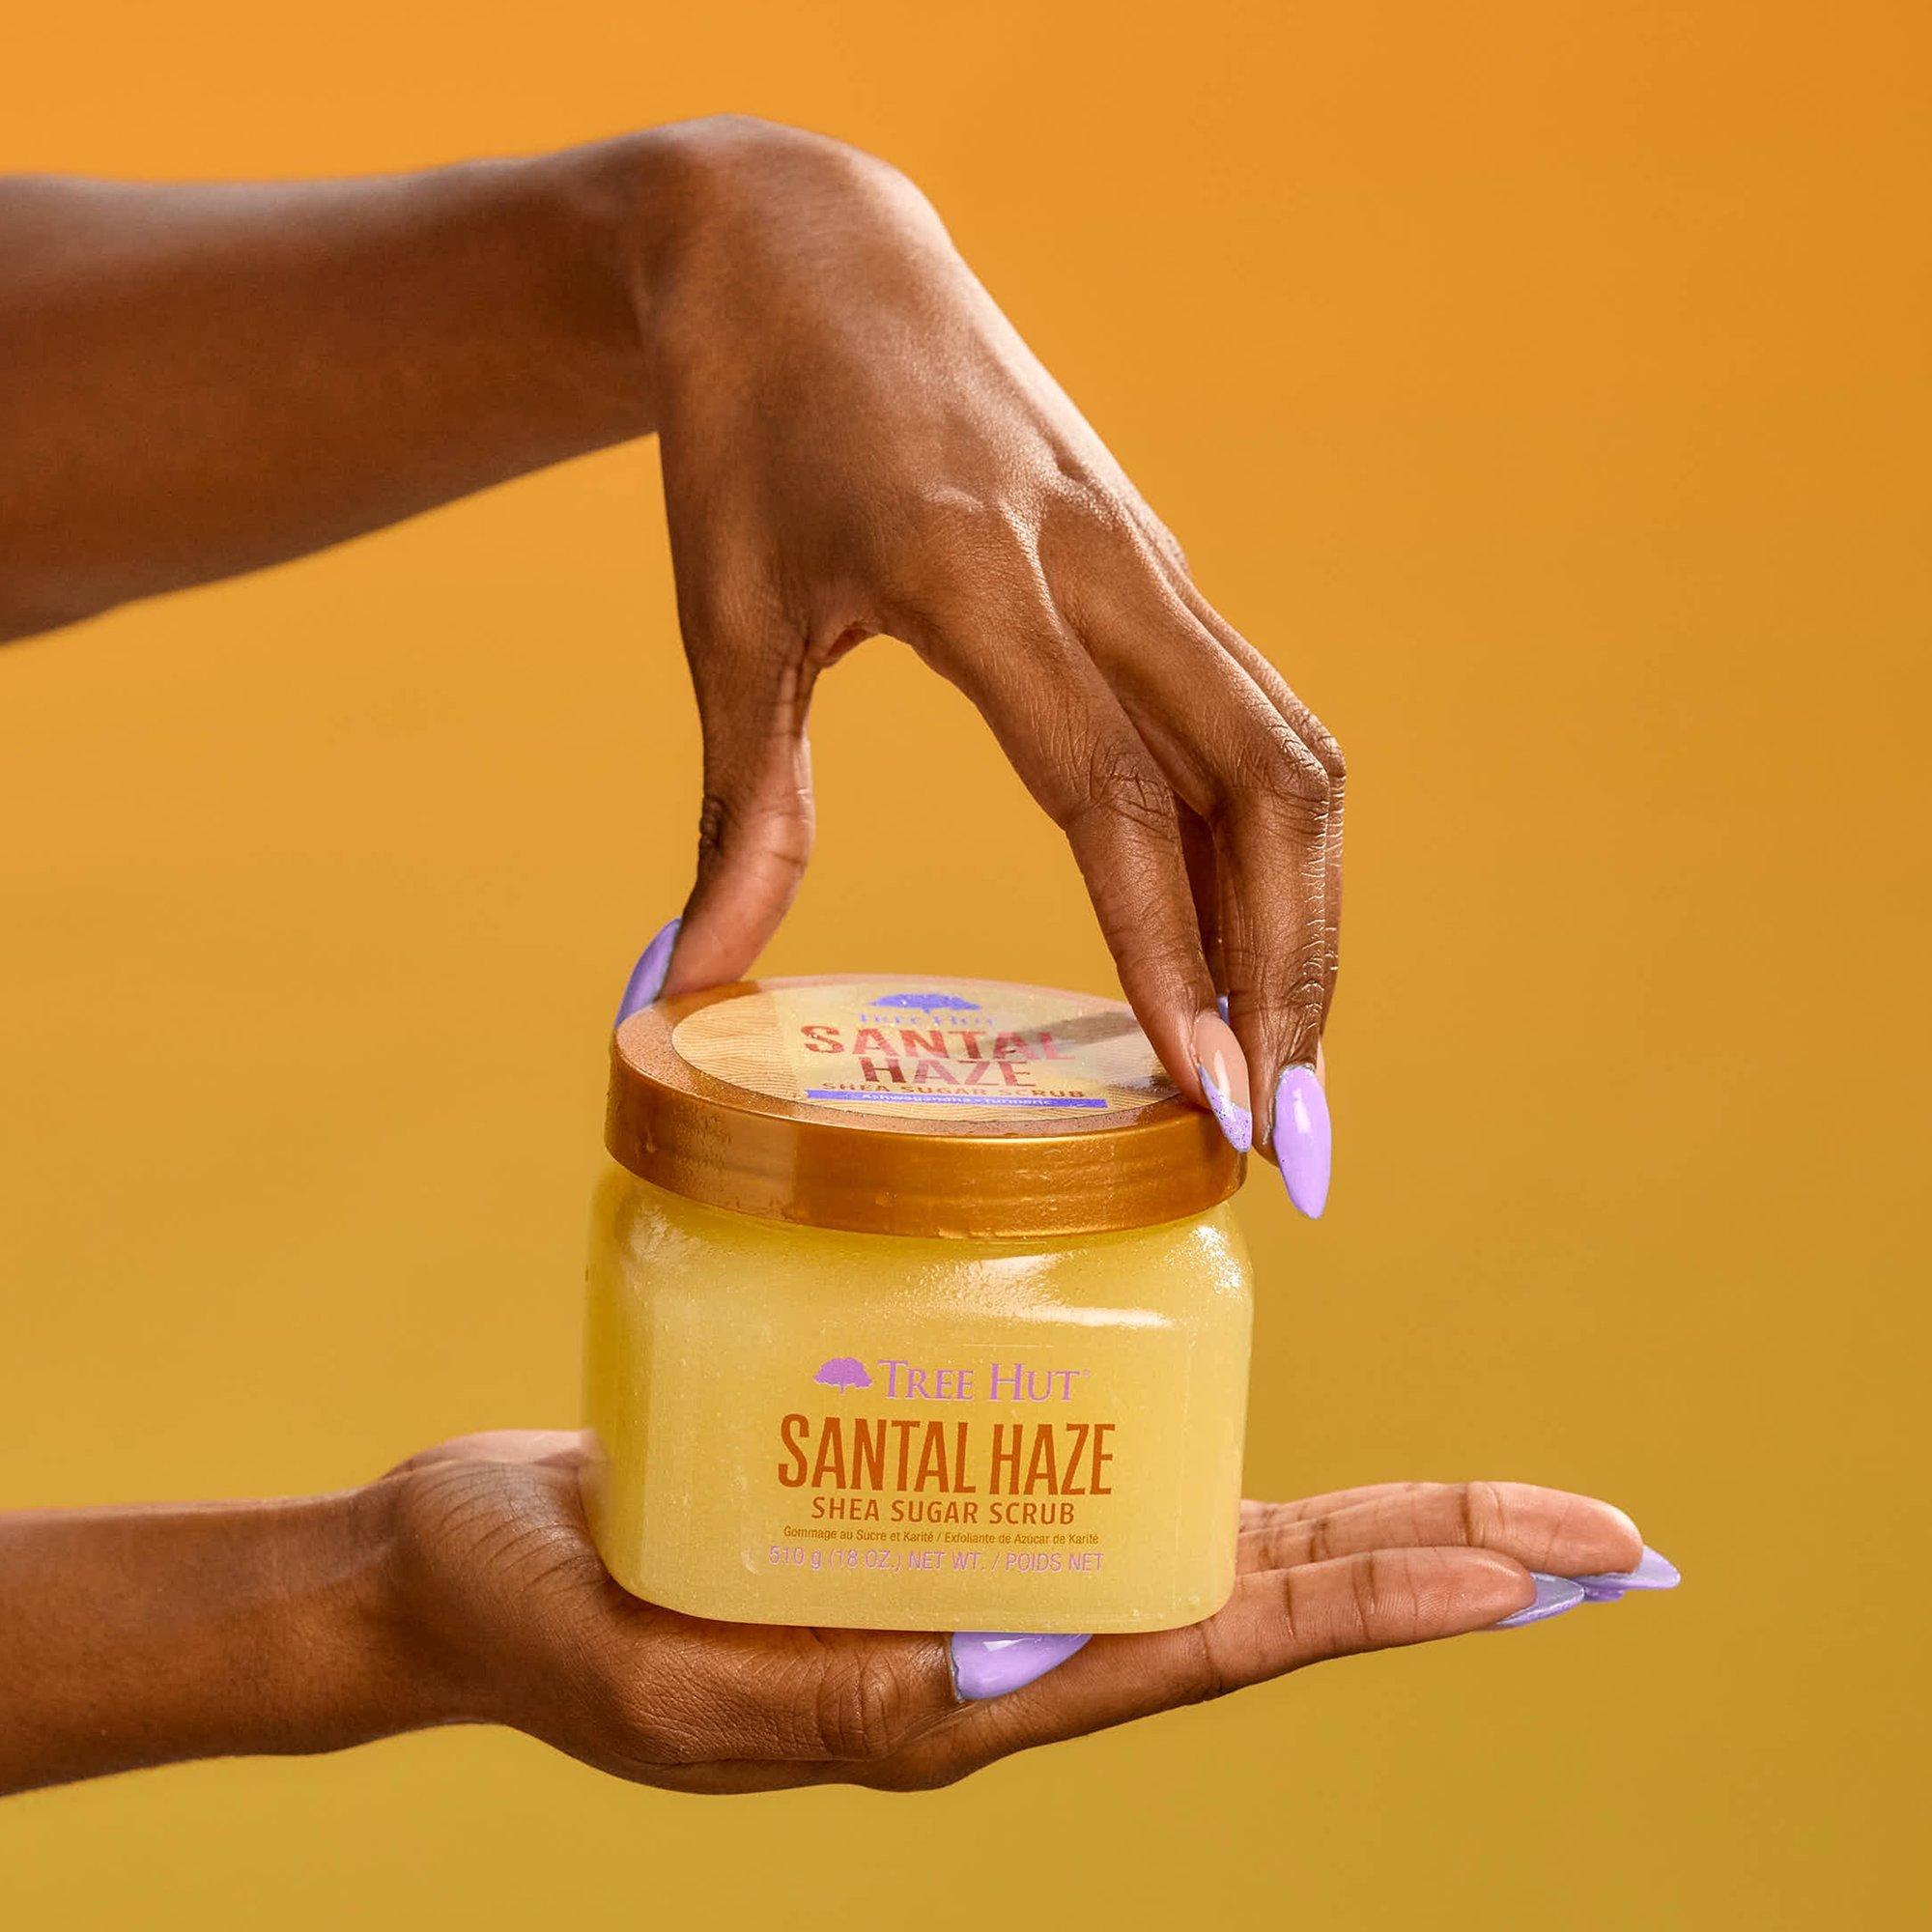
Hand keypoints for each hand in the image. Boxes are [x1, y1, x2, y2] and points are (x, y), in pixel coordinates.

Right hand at [387, 1430, 1650, 1792]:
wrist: (451, 1575)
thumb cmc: (526, 1612)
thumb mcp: (641, 1672)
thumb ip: (791, 1697)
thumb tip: (979, 1688)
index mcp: (936, 1709)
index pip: (1194, 1649)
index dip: (1359, 1605)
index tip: (1514, 1577)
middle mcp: (981, 1652)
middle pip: (1245, 1601)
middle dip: (1426, 1574)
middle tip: (1596, 1540)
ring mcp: (963, 1585)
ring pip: (1197, 1553)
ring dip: (1357, 1538)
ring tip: (1499, 1519)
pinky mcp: (923, 1509)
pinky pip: (1094, 1488)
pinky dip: (1214, 1473)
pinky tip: (1271, 1446)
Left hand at [641, 120, 1342, 1202]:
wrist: (807, 250)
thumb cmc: (748, 429)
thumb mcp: (729, 618)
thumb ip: (744, 811)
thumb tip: (682, 984)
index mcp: (978, 572)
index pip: (1111, 793)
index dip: (1165, 951)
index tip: (1204, 1094)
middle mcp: (1105, 566)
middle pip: (1264, 785)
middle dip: (1291, 968)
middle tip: (1281, 1132)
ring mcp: (1150, 564)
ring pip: (1289, 758)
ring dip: (1306, 916)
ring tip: (1283, 1064)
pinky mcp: (1159, 572)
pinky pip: (1249, 725)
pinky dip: (1268, 850)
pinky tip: (1242, 946)